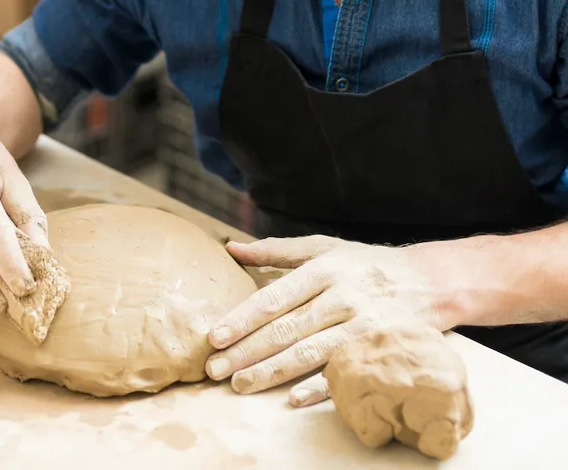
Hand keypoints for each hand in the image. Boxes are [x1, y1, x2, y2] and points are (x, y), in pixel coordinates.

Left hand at [205, 235, 458, 406]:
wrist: (432, 281)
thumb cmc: (366, 264)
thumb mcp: (325, 247)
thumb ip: (277, 250)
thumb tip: (232, 248)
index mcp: (324, 270)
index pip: (275, 298)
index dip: (243, 318)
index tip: (215, 337)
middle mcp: (341, 297)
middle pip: (286, 329)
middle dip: (246, 351)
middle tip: (214, 370)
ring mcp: (362, 325)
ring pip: (309, 352)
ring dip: (272, 372)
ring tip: (240, 385)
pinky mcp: (379, 349)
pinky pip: (344, 371)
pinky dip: (320, 387)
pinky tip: (293, 399)